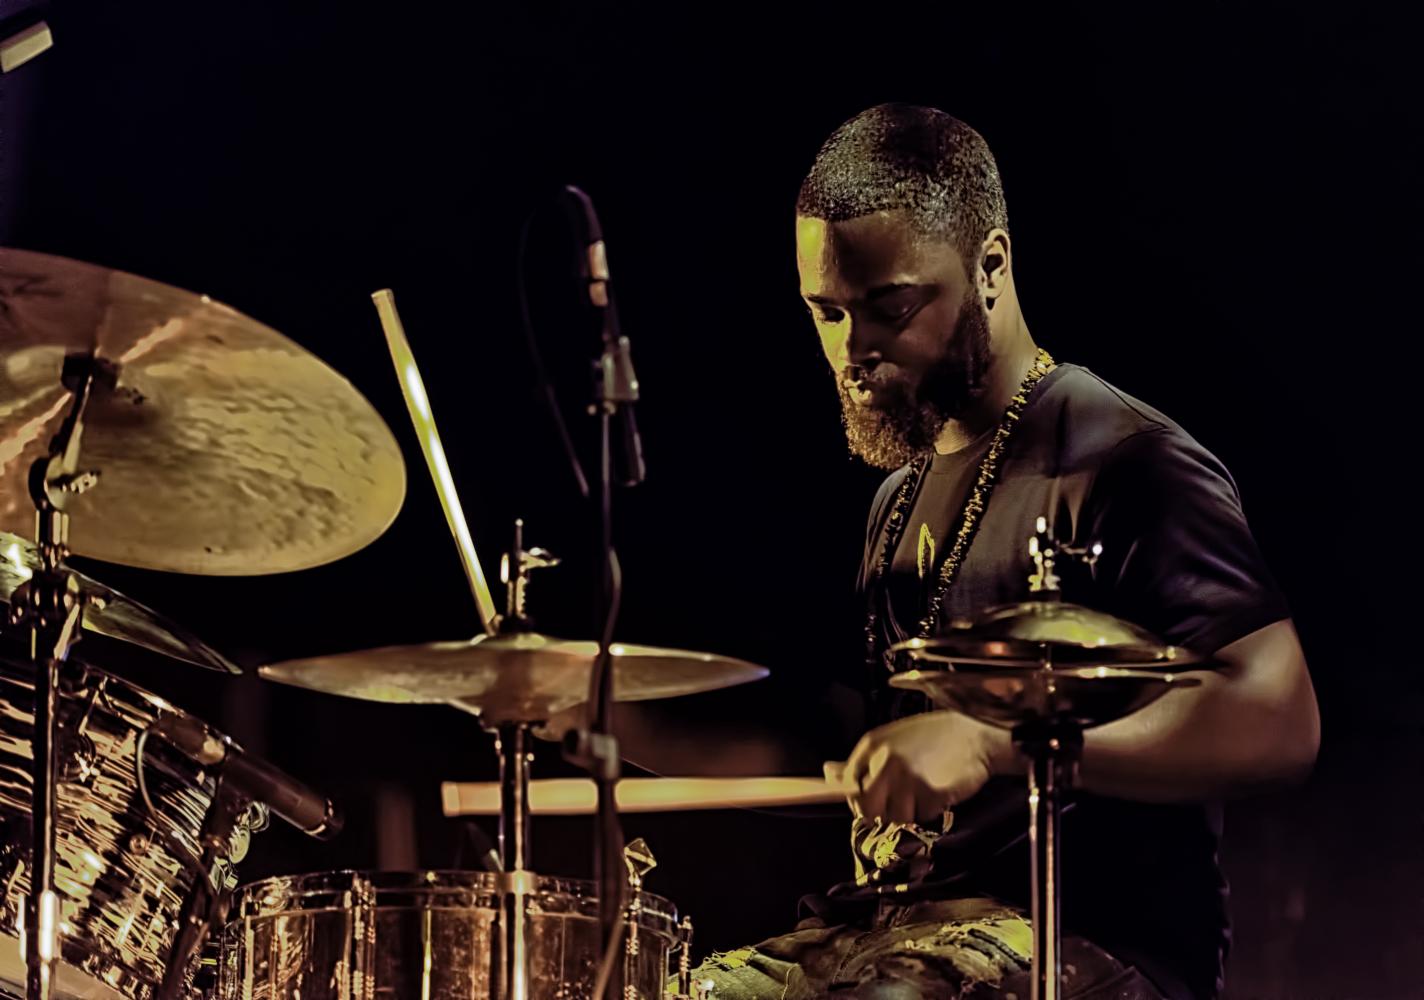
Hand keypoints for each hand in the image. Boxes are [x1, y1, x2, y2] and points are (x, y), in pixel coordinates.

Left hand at [827, 711, 1014, 824]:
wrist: (976, 734)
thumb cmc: (933, 737)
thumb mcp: (892, 741)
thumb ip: (861, 761)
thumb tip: (828, 773)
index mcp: (872, 745)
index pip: (849, 786)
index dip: (860, 800)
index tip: (875, 800)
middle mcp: (885, 761)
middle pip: (866, 809)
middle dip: (881, 812)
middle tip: (900, 802)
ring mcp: (908, 778)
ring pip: (894, 817)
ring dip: (908, 812)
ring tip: (922, 791)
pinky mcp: (931, 793)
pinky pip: (922, 816)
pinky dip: (930, 811)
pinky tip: (938, 791)